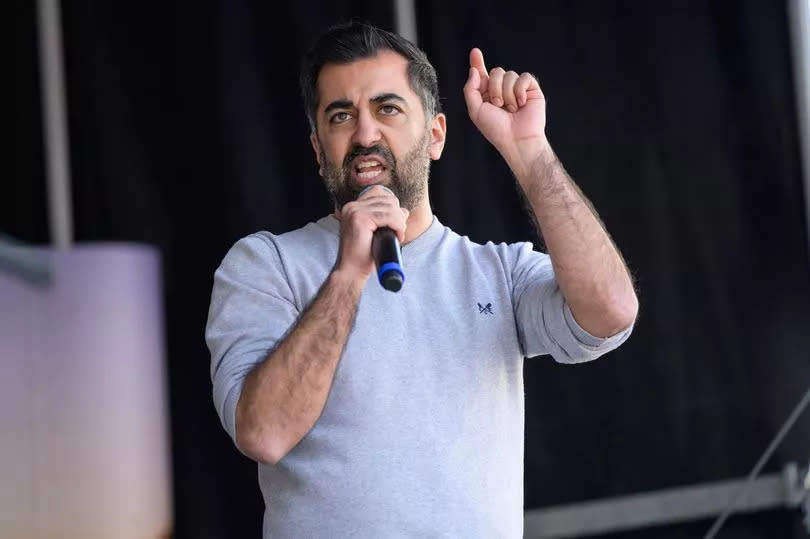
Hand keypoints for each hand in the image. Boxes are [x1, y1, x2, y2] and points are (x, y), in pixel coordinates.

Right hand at [333, 186, 408, 279]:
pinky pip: (389, 216)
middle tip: (397, 233)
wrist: (351, 271)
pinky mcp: (360, 219)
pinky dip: (398, 226)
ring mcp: (354, 211)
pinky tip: (397, 237)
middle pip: (387, 199)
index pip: (380, 193)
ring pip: (390, 207)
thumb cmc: (363, 255)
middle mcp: (352, 206)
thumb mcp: (377, 232)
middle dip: (398, 215)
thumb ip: (387, 219)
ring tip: (397, 236)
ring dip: (400, 222)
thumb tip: (404, 210)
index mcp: (353, 207)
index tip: (394, 225)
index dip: (392, 208)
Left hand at [463, 48, 548, 178]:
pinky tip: (522, 103)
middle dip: (494, 88)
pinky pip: (524, 77)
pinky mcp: (531, 89)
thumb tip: (474, 70)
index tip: (475, 52)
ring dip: (507, 93)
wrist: (517, 139)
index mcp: (487, 95)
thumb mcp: (475, 110)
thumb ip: (471, 89)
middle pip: (496, 71)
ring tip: (511, 109)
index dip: (478, 63)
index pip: (483, 75)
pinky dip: (520, 90)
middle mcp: (502, 90)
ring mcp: (517, 89)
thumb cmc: (496, 129)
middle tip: (498, 105)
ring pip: (509, 74)